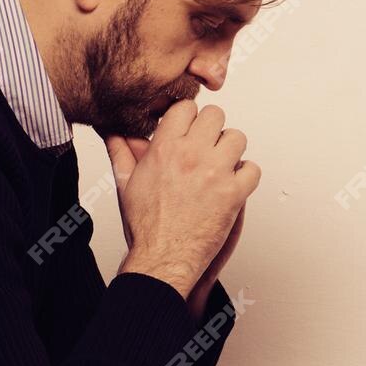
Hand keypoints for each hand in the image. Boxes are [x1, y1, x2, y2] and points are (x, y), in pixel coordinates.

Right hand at [110, 101, 259, 298]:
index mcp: (164, 148)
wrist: (162, 258)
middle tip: (206, 146)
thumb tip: (112, 131)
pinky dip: (246, 176)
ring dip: (231, 150)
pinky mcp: (234, 194)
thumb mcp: (125, 183)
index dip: (189, 118)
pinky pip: (253, 169)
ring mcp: (215, 174)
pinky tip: (233, 184)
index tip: (189, 129)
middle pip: (216, 116)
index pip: (186, 107)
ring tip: (220, 165)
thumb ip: (121, 151)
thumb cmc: (146, 225)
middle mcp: (191, 156)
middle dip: (212, 129)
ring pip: (237, 138)